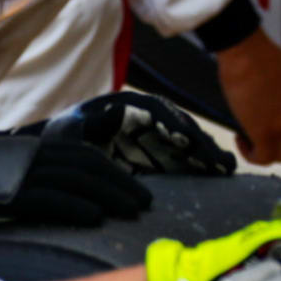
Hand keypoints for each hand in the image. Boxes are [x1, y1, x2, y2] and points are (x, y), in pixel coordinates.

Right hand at [0, 134, 151, 243]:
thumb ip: (26, 165)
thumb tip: (54, 177)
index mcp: (29, 147)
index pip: (80, 154)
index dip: (109, 169)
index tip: (130, 186)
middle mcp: (29, 155)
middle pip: (87, 166)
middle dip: (119, 183)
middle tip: (144, 201)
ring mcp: (19, 173)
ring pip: (76, 181)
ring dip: (108, 196)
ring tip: (131, 211)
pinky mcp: (6, 194)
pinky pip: (50, 200)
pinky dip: (76, 207)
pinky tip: (96, 218)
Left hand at [44, 86, 232, 178]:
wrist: (55, 159)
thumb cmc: (60, 141)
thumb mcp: (69, 131)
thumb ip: (91, 123)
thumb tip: (117, 109)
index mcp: (128, 107)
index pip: (158, 112)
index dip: (175, 124)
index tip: (188, 140)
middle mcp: (148, 119)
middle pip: (180, 128)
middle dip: (200, 144)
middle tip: (218, 161)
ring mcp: (155, 137)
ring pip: (187, 143)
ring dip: (206, 154)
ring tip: (225, 169)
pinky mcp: (158, 155)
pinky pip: (182, 158)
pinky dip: (199, 164)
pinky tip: (217, 173)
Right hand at [211, 33, 280, 165]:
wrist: (248, 54)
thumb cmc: (264, 59)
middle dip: (278, 146)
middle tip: (263, 138)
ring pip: (279, 155)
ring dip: (263, 150)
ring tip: (251, 138)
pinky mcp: (266, 132)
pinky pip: (261, 157)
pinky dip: (249, 154)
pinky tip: (241, 139)